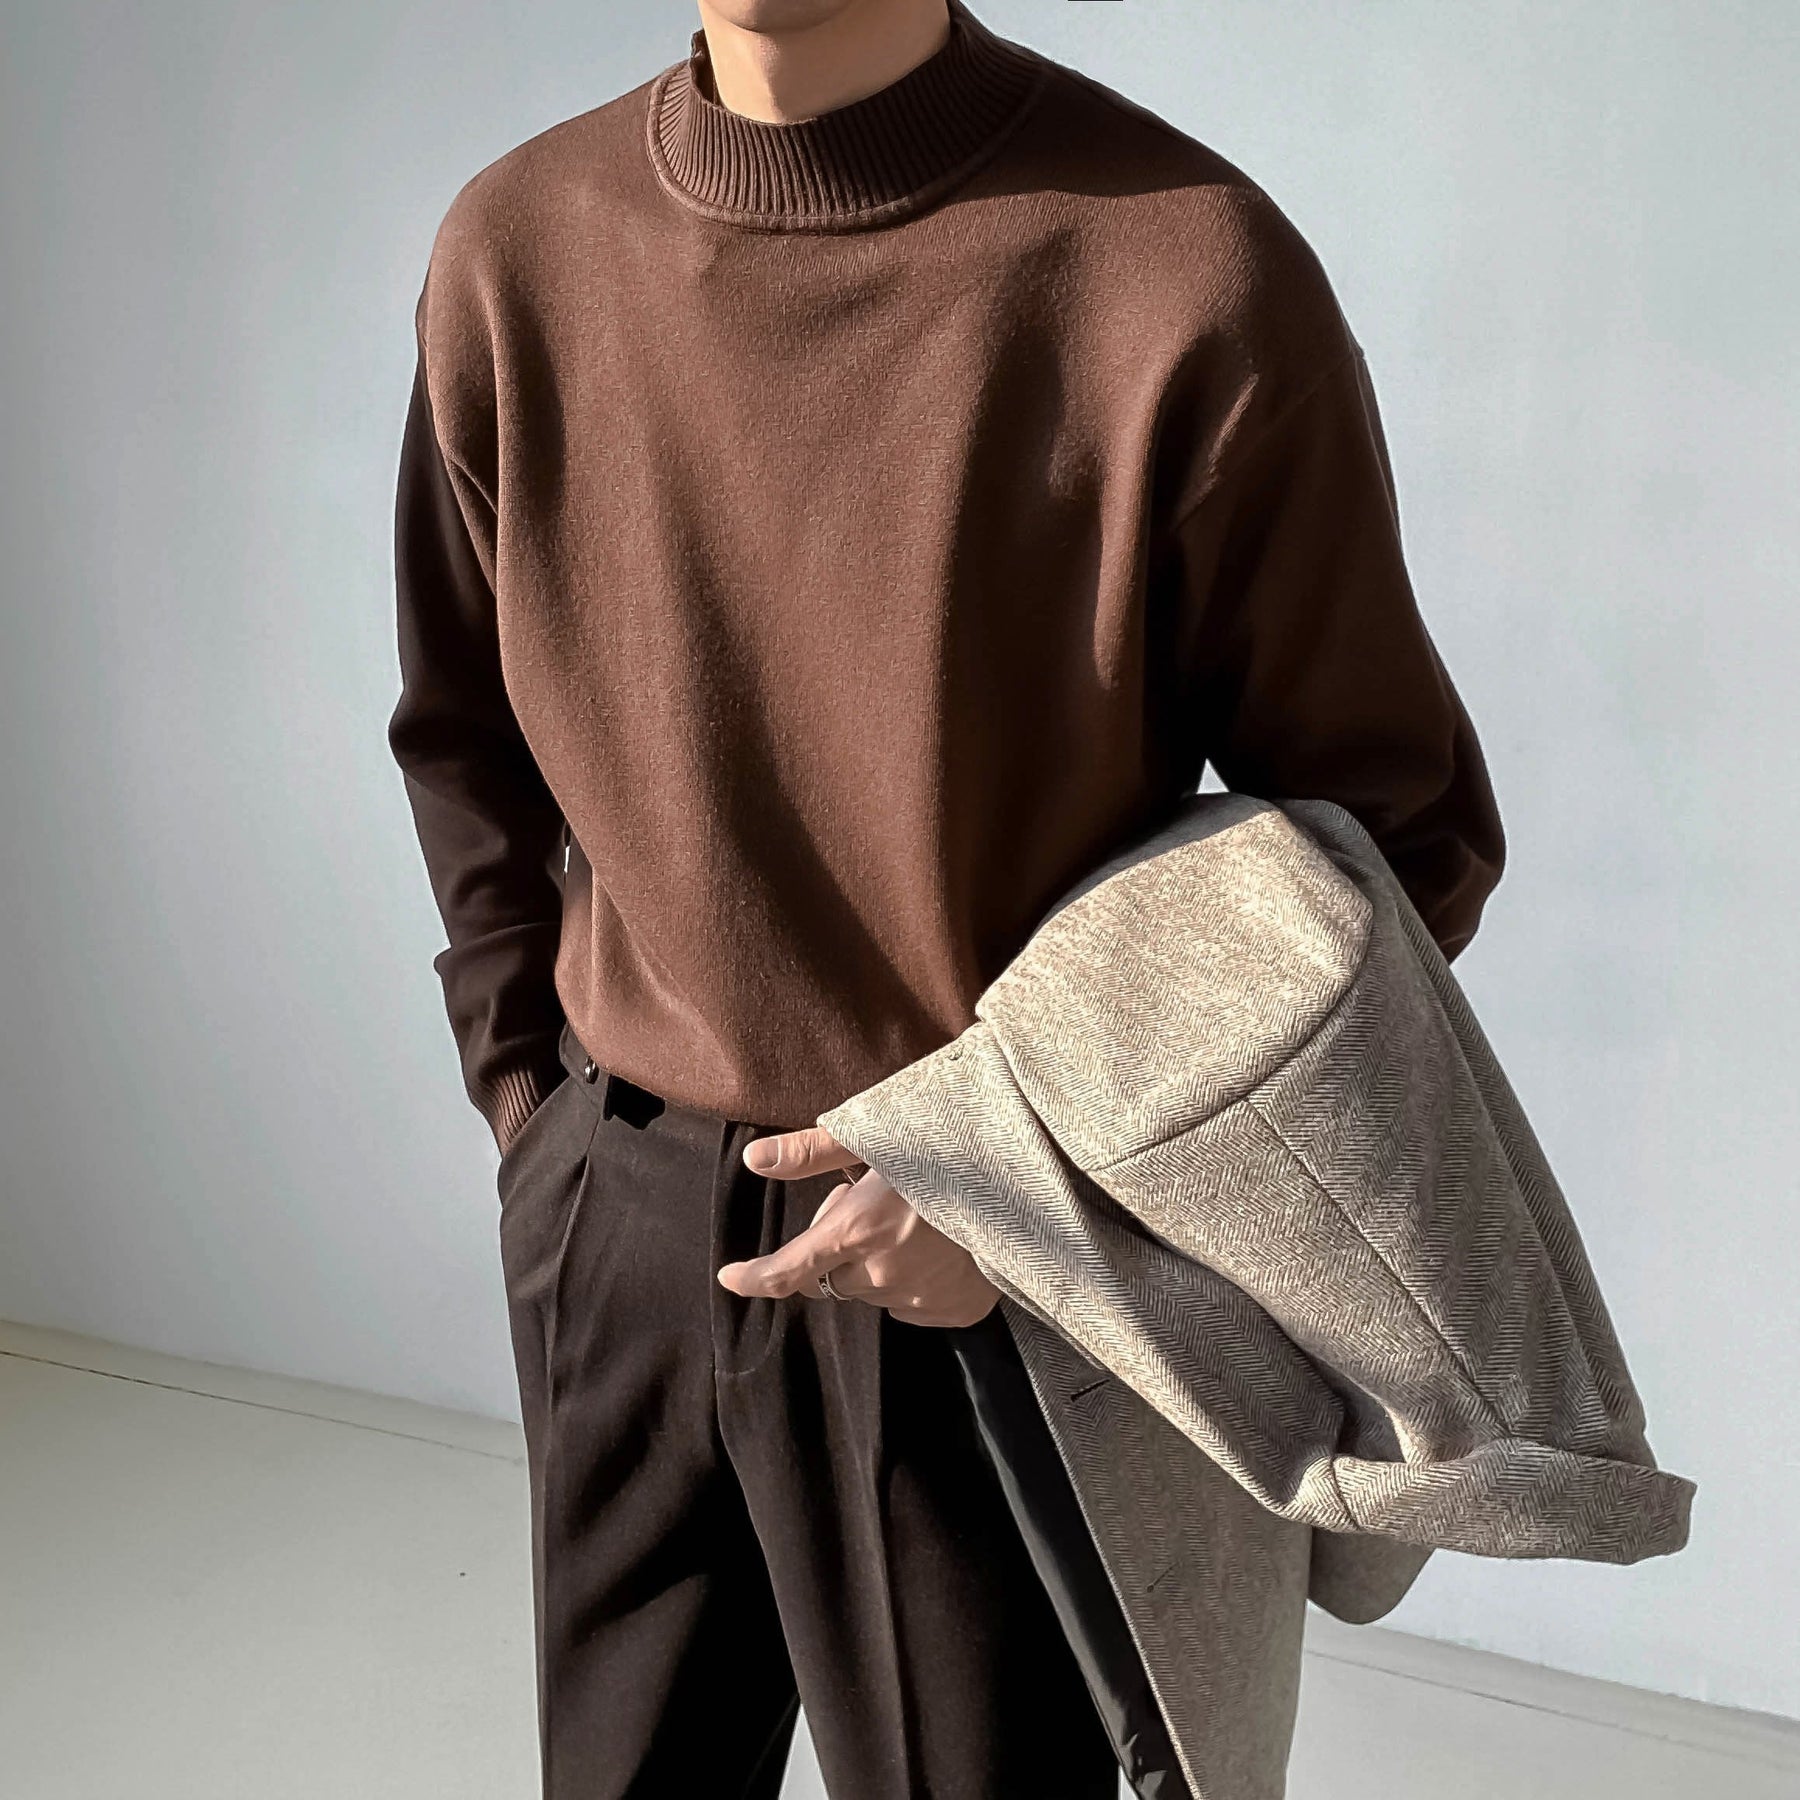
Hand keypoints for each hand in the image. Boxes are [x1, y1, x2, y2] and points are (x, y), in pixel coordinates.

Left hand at [717, 1125, 999, 1328]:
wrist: (1028, 1174)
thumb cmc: (948, 1145)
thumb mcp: (876, 1135)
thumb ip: (811, 1152)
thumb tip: (754, 1159)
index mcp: (857, 1232)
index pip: (789, 1272)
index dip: (754, 1278)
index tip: (732, 1278)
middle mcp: (884, 1274)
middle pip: (833, 1280)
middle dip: (837, 1251)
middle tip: (870, 1206)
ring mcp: (922, 1299)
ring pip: (874, 1291)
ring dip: (877, 1265)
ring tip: (913, 1221)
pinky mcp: (955, 1311)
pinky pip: (914, 1305)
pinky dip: (915, 1281)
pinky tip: (938, 1247)